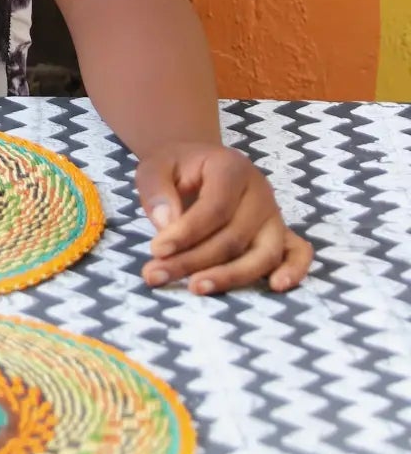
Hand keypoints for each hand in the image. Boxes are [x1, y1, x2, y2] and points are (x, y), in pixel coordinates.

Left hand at [135, 143, 311, 294]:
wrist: (199, 164)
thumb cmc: (178, 168)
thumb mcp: (155, 167)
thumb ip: (157, 190)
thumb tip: (167, 224)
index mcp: (231, 169)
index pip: (215, 208)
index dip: (186, 233)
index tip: (157, 250)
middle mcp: (260, 192)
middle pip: (234, 237)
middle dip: (194, 261)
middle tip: (157, 274)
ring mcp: (274, 215)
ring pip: (263, 253)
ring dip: (230, 276)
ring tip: (196, 288)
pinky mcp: (281, 234)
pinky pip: (297, 253)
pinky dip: (294, 270)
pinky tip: (275, 285)